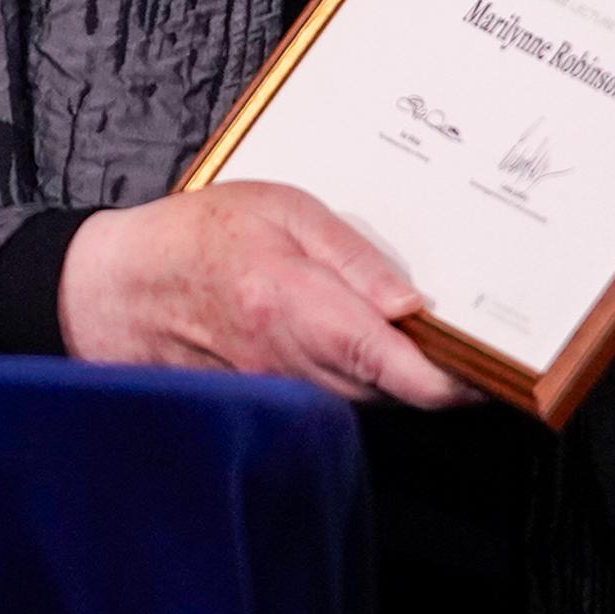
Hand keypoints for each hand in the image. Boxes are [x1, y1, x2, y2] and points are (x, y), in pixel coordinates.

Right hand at [57, 183, 474, 405]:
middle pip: (401, 392)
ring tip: (444, 329)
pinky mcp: (274, 402)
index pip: (403, 373)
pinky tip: (379, 337)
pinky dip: (369, 375)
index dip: (462, 381)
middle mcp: (297, 368)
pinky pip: (341, 397)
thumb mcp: (280, 211)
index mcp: (302, 312)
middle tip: (493, 331)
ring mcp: (284, 394)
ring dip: (411, 374)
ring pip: (375, 399)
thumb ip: (353, 258)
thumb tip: (416, 305)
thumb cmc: (193, 239)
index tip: (504, 368)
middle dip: (449, 371)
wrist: (111, 294)